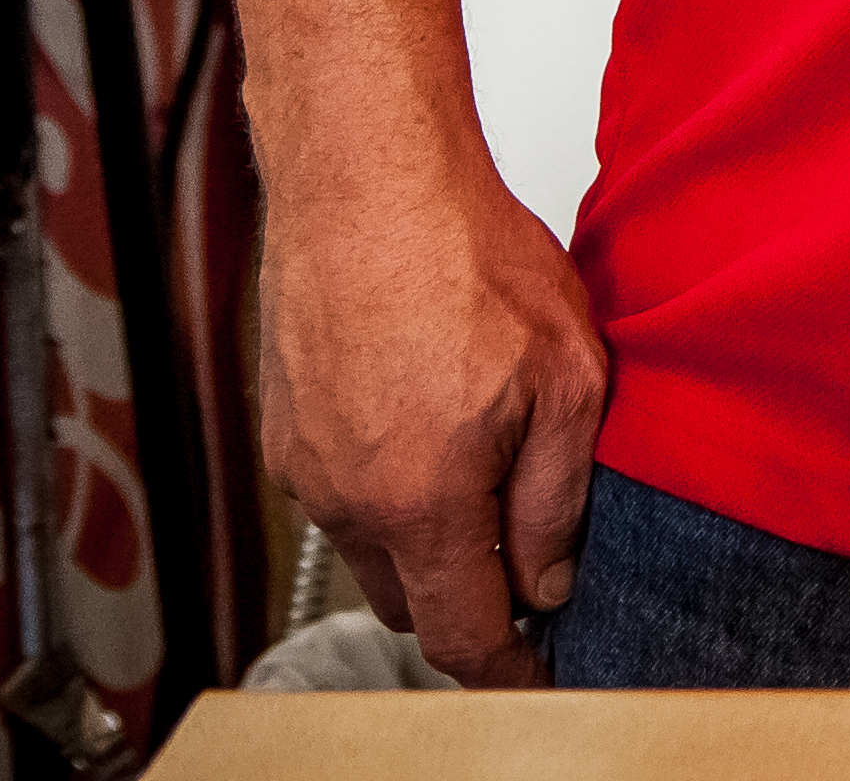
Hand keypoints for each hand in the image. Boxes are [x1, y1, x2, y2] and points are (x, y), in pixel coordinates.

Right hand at [256, 150, 607, 688]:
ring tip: (486, 448)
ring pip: (375, 543)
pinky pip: (342, 489)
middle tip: (531, 545)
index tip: (537, 671)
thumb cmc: (465, 254)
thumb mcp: (566, 378)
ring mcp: (302, 465)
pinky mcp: (283, 428)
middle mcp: (345, 498)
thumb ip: (558, 499)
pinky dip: (390, 481)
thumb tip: (550, 580)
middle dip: (471, 592)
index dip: (506, 666)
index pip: (458, 634)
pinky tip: (432, 411)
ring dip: (429, 530)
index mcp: (418, 501)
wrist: (366, 178)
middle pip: (412, 598)